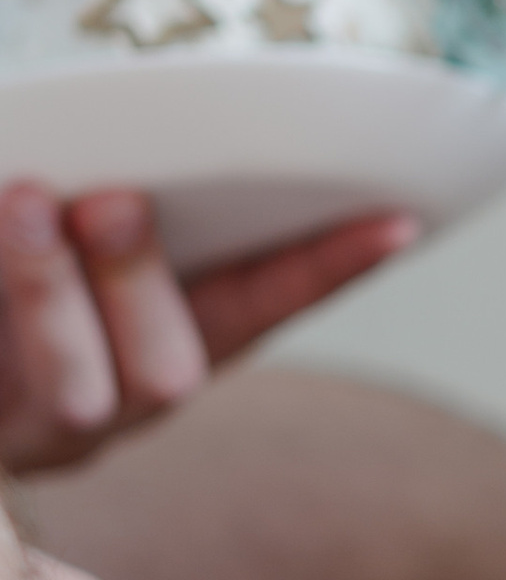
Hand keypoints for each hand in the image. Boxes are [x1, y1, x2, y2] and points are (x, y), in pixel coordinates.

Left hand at [0, 181, 418, 473]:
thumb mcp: (37, 219)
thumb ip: (98, 197)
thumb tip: (121, 146)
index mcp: (150, 350)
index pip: (260, 309)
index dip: (327, 269)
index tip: (393, 216)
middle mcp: (101, 408)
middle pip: (167, 378)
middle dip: (139, 284)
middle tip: (107, 196)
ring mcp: (30, 433)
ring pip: (78, 397)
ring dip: (49, 295)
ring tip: (17, 198)